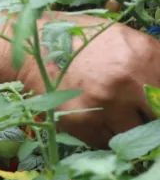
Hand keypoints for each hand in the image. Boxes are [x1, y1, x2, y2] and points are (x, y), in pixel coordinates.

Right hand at [17, 18, 159, 145]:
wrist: (33, 49)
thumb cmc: (79, 40)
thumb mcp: (122, 37)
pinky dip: (105, 135)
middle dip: (149, 117)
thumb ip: (151, 59)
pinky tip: (94, 117)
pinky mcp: (84, 124)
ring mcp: (106, 105)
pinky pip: (108, 142)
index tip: (153, 105)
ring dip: (127, 129)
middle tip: (137, 113)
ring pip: (135, 135)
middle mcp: (129, 81)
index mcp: (144, 55)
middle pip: (157, 118)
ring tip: (112, 113)